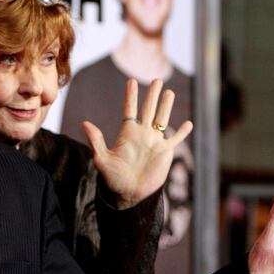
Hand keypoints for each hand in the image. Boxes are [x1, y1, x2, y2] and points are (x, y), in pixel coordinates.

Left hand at [82, 78, 192, 208]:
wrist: (129, 194)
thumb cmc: (113, 178)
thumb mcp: (102, 159)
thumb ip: (96, 141)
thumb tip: (85, 123)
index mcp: (127, 133)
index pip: (129, 110)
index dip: (130, 96)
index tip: (131, 81)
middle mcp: (142, 134)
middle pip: (148, 110)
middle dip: (152, 95)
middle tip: (157, 79)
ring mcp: (155, 142)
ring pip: (162, 119)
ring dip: (166, 106)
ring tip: (169, 92)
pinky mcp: (165, 153)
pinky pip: (176, 140)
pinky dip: (183, 132)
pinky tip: (189, 123)